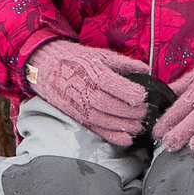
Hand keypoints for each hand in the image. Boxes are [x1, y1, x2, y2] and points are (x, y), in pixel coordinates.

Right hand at [25, 40, 154, 144]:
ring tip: (140, 125)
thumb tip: (146, 70)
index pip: (110, 84)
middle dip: (129, 111)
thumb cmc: (77, 60)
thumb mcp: (101, 55)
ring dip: (124, 126)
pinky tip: (127, 139)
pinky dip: (112, 137)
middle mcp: (83, 91)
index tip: (143, 95)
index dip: (128, 92)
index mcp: (91, 72)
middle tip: (145, 112)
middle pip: (108, 104)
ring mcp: (79, 106)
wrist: (47, 68)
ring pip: (102, 120)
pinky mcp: (78, 118)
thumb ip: (124, 63)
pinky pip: (95, 130)